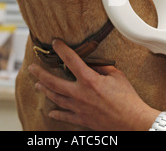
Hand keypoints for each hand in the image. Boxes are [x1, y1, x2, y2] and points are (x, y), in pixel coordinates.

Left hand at [28, 39, 157, 130]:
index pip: (71, 60)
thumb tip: (91, 64)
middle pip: (54, 82)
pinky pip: (65, 116)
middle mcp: (80, 94)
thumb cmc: (128, 99)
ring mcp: (79, 108)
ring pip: (56, 98)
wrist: (133, 122)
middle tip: (32, 68)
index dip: (61, 49)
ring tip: (38, 85)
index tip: (55, 43)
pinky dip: (57, 114)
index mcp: (89, 80)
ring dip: (45, 90)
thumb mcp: (117, 76)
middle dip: (41, 74)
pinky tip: (51, 112)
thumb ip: (102, 68)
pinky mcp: (82, 119)